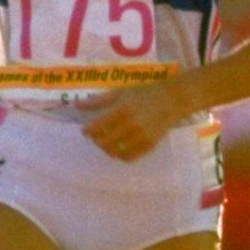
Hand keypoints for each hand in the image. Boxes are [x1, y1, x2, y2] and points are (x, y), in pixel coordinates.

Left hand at [78, 79, 192, 161]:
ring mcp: (141, 136)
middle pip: (103, 142)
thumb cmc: (144, 92)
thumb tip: (76, 106)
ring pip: (115, 152)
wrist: (173, 98)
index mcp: (121, 109)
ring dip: (108, 149)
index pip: (95, 127)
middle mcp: (130, 124)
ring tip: (109, 142)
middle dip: (97, 140)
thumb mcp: (120, 92)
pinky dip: (121, 155)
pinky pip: (130, 157)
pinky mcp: (150, 144)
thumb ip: (98, 101)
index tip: (86, 131)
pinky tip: (121, 148)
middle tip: (97, 136)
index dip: (87, 131)